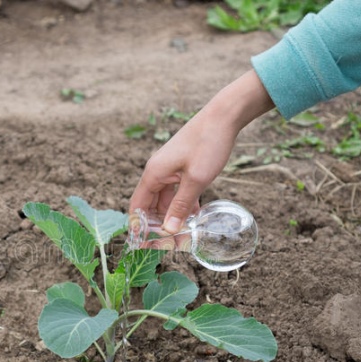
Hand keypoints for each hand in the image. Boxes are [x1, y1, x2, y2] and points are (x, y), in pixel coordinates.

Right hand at [129, 70, 273, 233]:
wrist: (223, 116)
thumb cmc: (208, 144)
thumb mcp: (196, 180)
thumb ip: (181, 206)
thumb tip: (169, 230)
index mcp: (153, 174)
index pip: (137, 207)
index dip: (139, 227)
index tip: (147, 244)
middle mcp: (157, 172)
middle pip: (149, 206)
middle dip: (158, 225)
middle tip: (171, 244)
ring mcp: (169, 169)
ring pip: (164, 200)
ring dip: (172, 216)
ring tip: (185, 234)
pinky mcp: (180, 168)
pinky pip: (176, 191)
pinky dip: (182, 204)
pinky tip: (195, 215)